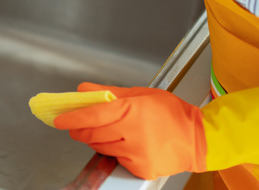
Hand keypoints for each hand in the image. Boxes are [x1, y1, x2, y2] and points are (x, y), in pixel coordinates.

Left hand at [53, 82, 206, 179]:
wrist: (200, 139)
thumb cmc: (172, 113)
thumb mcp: (140, 94)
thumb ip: (108, 92)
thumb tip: (83, 90)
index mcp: (131, 111)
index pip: (92, 115)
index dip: (72, 118)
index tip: (58, 119)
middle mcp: (132, 133)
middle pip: (91, 134)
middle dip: (79, 130)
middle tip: (76, 126)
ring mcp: (137, 153)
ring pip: (101, 147)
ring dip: (97, 140)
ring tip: (110, 132)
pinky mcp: (141, 168)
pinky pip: (117, 159)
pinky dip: (116, 152)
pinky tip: (128, 144)